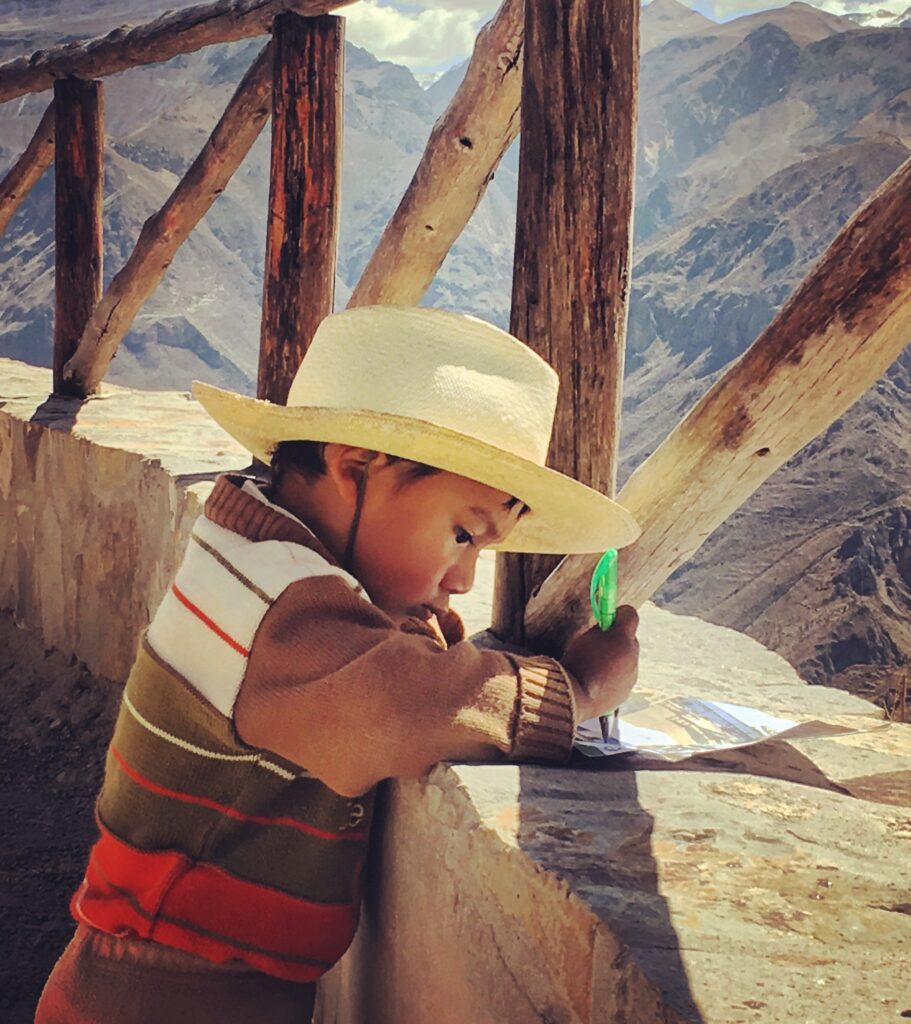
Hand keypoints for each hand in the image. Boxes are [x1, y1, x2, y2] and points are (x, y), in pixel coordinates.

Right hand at [561, 605, 639, 722]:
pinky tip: (596, 681)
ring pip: (626, 660)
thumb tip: (606, 627)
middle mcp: (632, 656)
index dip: (619, 614)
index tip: (608, 616)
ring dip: (615, 660)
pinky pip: (622, 678)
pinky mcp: (626, 692)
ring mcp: (631, 676)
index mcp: (623, 639)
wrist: (574, 697)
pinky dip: (613, 677)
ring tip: (594, 666)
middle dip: (617, 640)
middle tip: (599, 643)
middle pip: (629, 640)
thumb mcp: (585, 637)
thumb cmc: (577, 663)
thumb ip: (600, 630)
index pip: (630, 615)